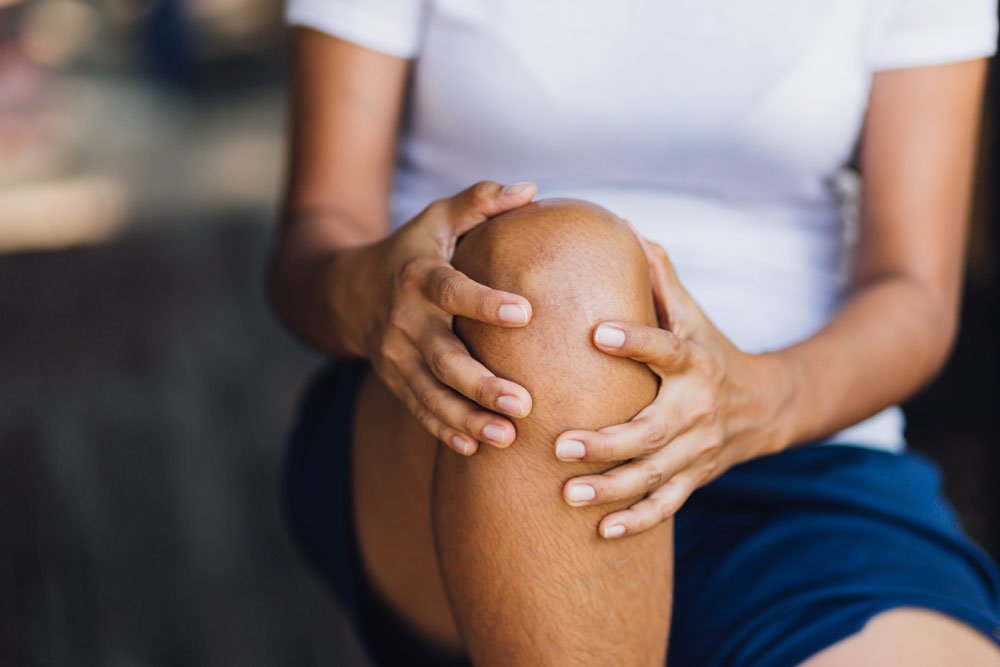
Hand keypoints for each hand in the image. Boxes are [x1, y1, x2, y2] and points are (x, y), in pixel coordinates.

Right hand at [362, 181, 537, 455]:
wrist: (347, 291)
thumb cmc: (412, 250)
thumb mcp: (437, 218)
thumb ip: (480, 202)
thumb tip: (530, 190)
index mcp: (419, 277)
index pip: (452, 290)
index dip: (485, 302)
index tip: (525, 313)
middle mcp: (405, 321)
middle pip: (442, 357)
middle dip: (481, 383)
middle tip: (524, 403)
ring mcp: (396, 356)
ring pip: (431, 394)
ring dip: (467, 418)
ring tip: (507, 437)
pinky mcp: (395, 380)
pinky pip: (419, 410)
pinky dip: (444, 430)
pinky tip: (475, 449)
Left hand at [555, 240, 791, 537]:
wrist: (768, 405)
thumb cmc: (710, 349)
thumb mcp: (693, 314)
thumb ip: (661, 280)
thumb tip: (625, 229)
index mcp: (695, 361)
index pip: (666, 350)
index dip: (635, 341)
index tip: (596, 332)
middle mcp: (697, 409)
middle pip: (652, 431)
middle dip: (607, 442)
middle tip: (560, 445)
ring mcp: (697, 450)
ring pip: (654, 476)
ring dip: (611, 489)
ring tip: (567, 494)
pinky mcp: (695, 478)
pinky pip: (667, 505)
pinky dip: (637, 521)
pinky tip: (602, 532)